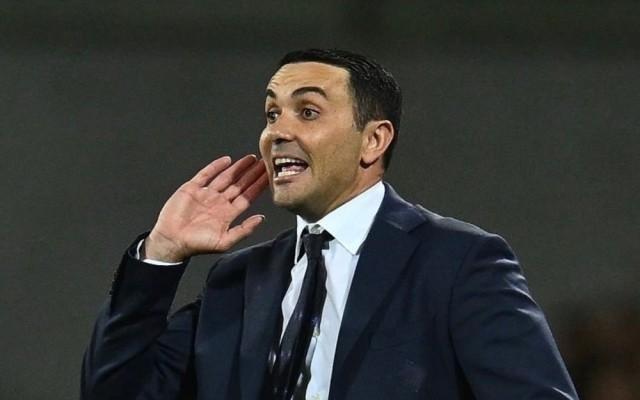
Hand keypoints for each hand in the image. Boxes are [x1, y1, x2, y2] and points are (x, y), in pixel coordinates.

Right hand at [145, 155, 268, 261]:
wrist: (172, 241)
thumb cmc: (197, 244)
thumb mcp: (225, 241)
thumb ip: (244, 230)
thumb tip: (261, 218)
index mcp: (228, 213)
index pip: (247, 196)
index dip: (258, 185)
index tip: (269, 175)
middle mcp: (219, 202)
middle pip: (239, 184)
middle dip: (252, 174)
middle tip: (265, 162)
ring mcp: (206, 194)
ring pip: (225, 177)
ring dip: (238, 168)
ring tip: (251, 158)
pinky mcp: (192, 188)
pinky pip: (206, 174)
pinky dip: (216, 166)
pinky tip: (227, 160)